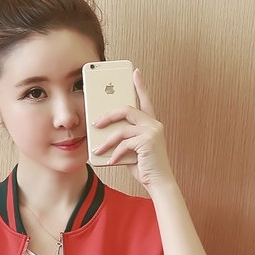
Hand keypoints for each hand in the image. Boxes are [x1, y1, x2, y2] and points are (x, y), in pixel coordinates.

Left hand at [90, 69, 174, 190]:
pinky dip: (115, 154)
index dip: (140, 85)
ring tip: (97, 149)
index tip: (135, 72)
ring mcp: (152, 132)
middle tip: (95, 123)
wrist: (159, 182)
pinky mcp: (148, 142)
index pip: (145, 100)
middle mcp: (153, 124)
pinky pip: (124, 144)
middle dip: (108, 115)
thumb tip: (103, 133)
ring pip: (122, 129)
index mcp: (151, 123)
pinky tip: (111, 161)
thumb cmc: (144, 166)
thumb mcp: (131, 149)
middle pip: (126, 109)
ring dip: (106, 141)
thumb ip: (123, 138)